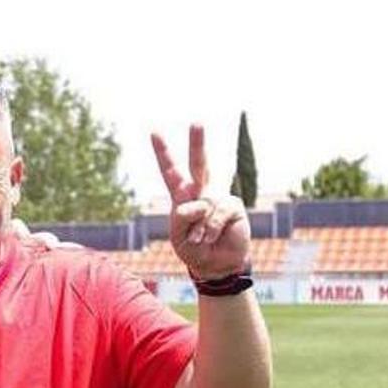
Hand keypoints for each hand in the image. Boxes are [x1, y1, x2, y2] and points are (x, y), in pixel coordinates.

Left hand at [151, 125, 249, 279]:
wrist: (214, 265)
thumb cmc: (192, 248)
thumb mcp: (178, 235)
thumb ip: (182, 218)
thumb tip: (197, 204)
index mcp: (182, 194)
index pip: (171, 171)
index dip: (163, 153)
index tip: (154, 133)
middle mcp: (201, 191)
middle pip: (199, 163)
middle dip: (198, 143)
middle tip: (197, 122)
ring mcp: (219, 197)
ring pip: (206, 197)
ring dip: (200, 224)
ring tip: (200, 239)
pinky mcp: (233, 206)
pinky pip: (217, 213)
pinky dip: (211, 228)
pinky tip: (211, 237)